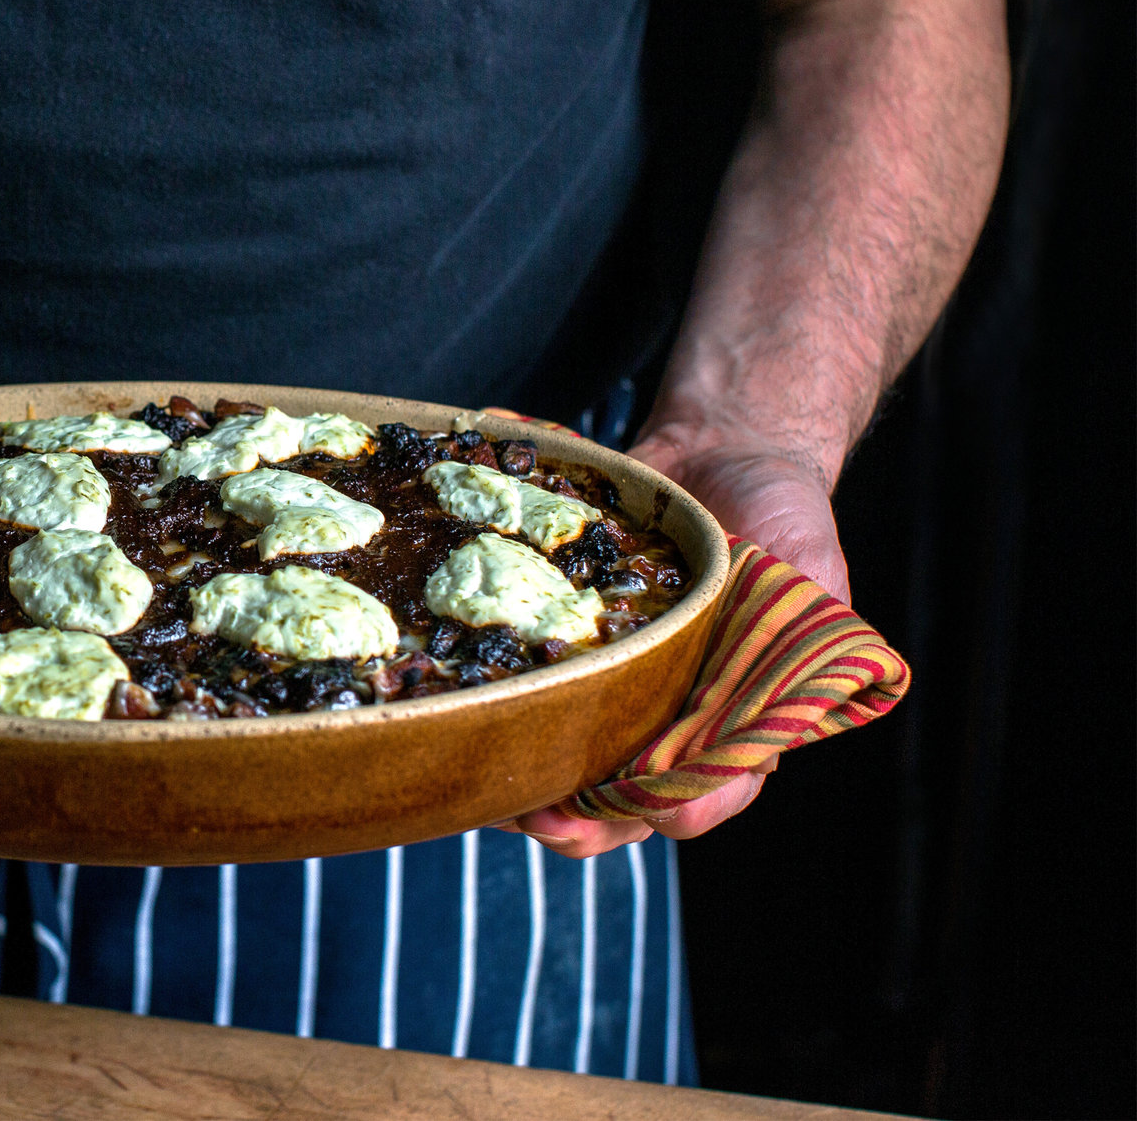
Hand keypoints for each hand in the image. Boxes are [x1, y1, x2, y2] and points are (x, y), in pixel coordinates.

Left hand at [497, 424, 842, 856]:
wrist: (719, 450)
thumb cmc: (780, 512)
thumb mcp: (809, 565)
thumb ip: (809, 631)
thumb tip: (791, 692)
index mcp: (737, 717)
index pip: (708, 793)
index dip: (674, 810)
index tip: (639, 808)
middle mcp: (669, 715)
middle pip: (622, 804)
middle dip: (579, 822)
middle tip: (536, 815)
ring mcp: (614, 687)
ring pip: (565, 764)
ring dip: (525, 785)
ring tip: (486, 790)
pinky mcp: (567, 648)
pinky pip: (530, 692)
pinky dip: (497, 714)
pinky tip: (461, 715)